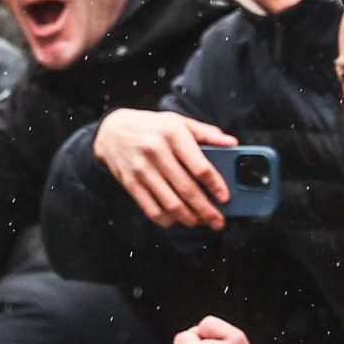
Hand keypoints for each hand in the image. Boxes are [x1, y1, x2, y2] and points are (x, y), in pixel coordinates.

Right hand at [93, 109, 237, 229]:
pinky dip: (166, 219)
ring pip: (169, 203)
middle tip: (218, 221)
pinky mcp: (130, 183)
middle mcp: (156, 152)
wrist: (111, 131)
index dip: (215, 185)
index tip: (225, 198)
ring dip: (188, 218)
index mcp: (173, 134)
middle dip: (205, 209)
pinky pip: (150, 208)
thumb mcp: (178, 121)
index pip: (199, 165)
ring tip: (200, 222)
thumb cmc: (150, 127)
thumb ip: (206, 132)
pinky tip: (176, 220)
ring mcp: (141, 169)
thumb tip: (231, 143)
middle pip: (186, 189)